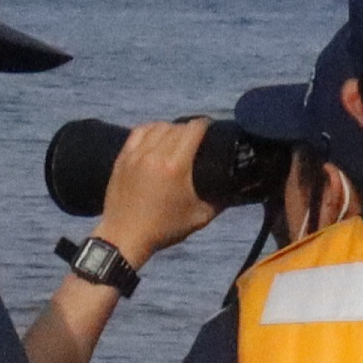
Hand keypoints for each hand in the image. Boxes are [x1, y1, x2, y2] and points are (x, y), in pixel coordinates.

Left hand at [94, 121, 224, 267]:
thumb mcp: (199, 217)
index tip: (212, 129)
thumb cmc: (163, 229)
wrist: (124, 237)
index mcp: (176, 166)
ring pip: (158, 126)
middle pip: (177, 127)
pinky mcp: (123, 157)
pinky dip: (151, 129)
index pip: (194, 129)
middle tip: (197, 140)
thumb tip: (239, 188)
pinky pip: (139, 131)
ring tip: (177, 139)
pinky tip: (157, 137)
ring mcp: (136, 154)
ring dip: (171, 128)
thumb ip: (221, 200)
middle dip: (190, 129)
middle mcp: (155, 155)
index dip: (206, 125)